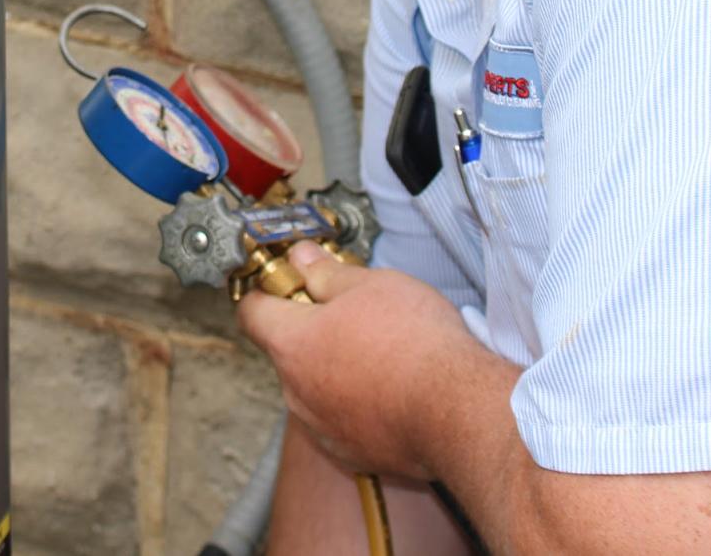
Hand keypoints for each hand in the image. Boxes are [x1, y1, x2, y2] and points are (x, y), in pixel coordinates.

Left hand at [237, 242, 491, 480]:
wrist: (458, 412)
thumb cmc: (417, 346)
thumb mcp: (370, 285)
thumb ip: (326, 272)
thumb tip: (302, 258)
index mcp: (292, 343)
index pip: (252, 312)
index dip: (268, 290)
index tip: (290, 281)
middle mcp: (296, 390)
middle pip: (288, 349)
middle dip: (313, 328)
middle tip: (354, 311)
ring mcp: (322, 425)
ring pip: (315, 385)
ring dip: (338, 366)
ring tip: (382, 351)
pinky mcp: (351, 452)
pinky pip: (342, 418)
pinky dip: (359, 402)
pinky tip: (392, 387)